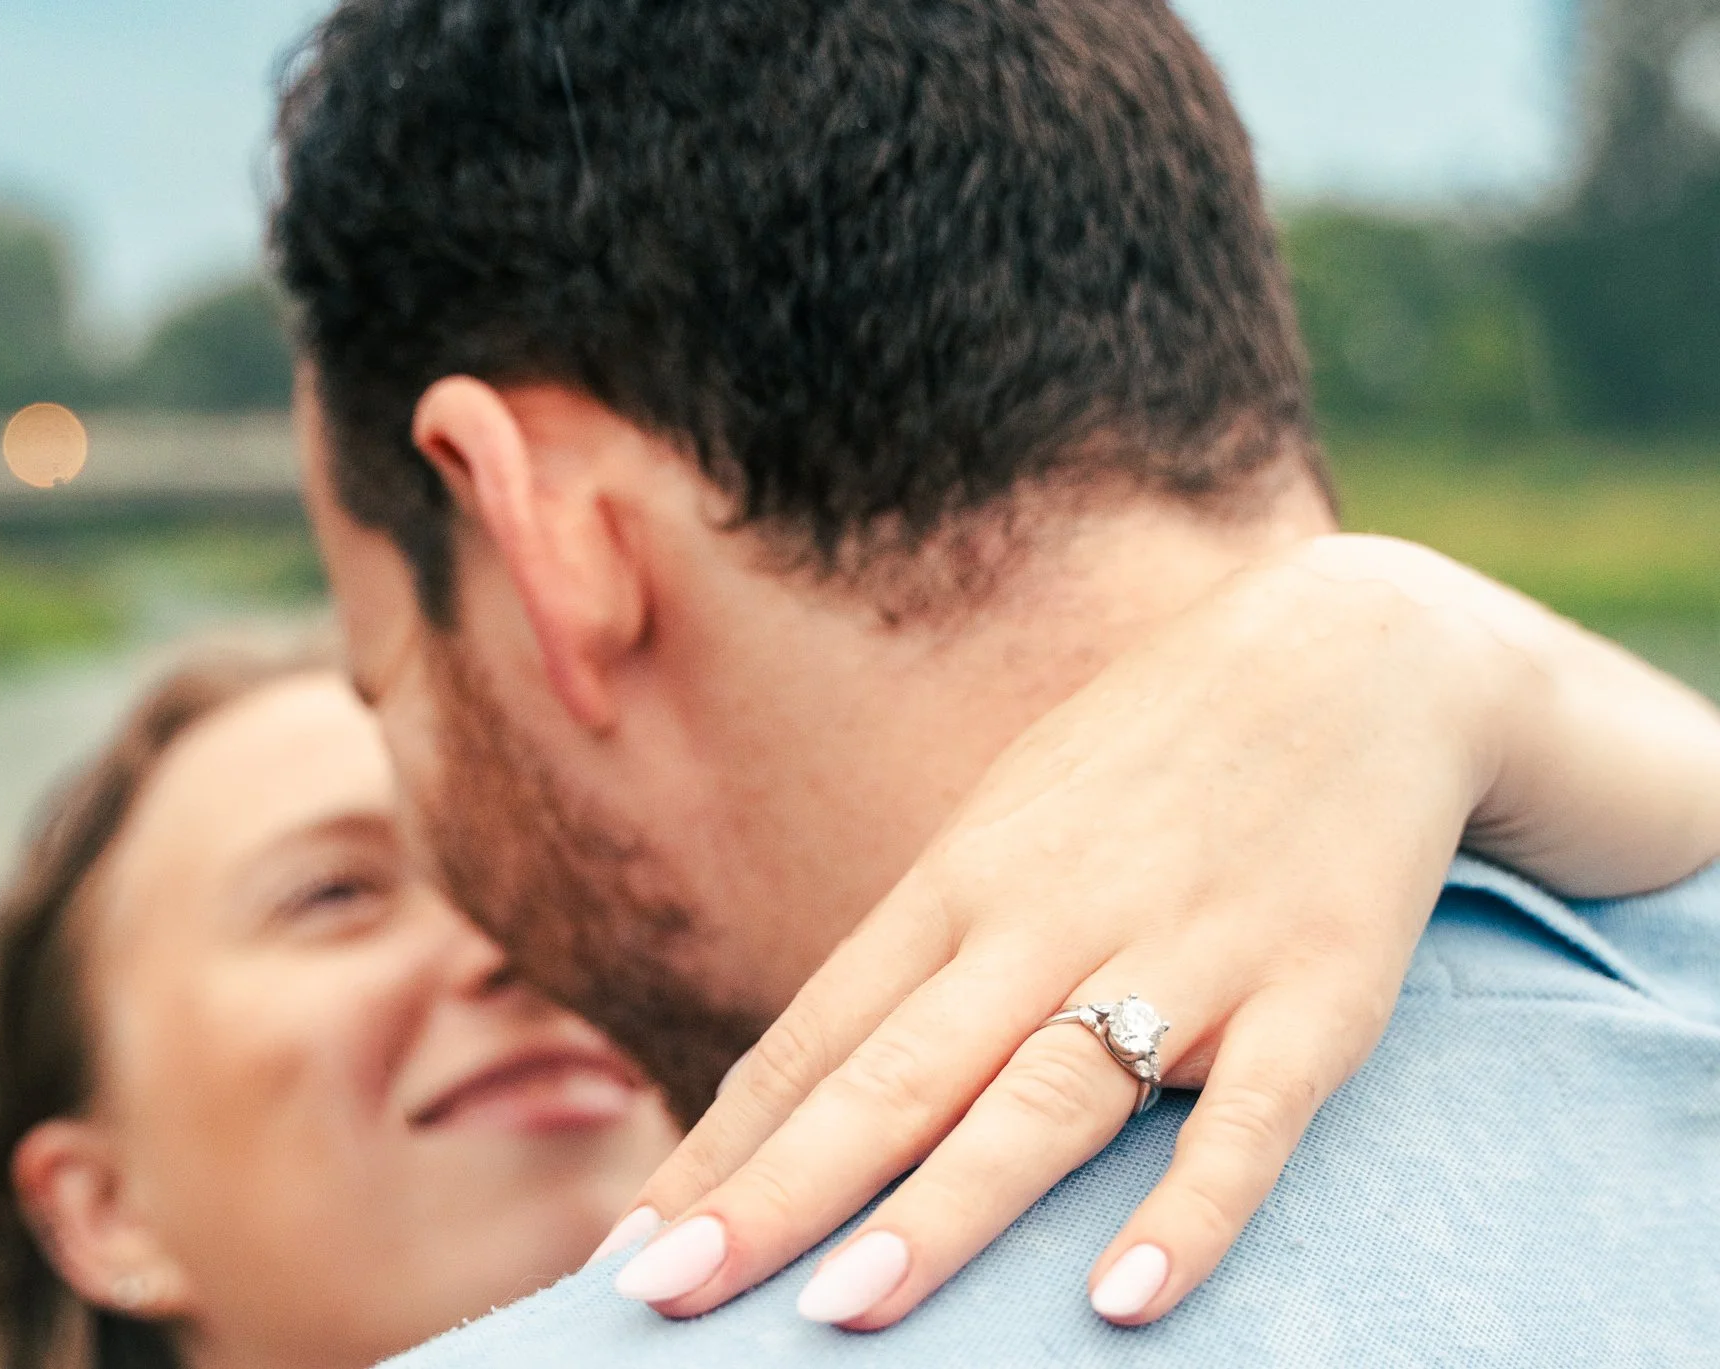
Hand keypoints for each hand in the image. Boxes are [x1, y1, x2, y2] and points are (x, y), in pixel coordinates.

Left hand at [600, 535, 1658, 1329]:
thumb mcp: (1010, 831)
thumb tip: (827, 1079)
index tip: (630, 1250)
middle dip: (778, 1195)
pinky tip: (1125, 1302)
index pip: (817, 1040)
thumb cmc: (1147, 761)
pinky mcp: (1316, 992)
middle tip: (665, 1299)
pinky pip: (1248, 1120)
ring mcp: (1183, 955)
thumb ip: (933, 956)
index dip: (723, 1149)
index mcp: (960, 886)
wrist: (1349, 650)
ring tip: (842, 1314)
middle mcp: (1047, 921)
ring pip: (1043, 1099)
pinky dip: (1188, 1209)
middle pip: (894, 1076)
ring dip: (941, 1212)